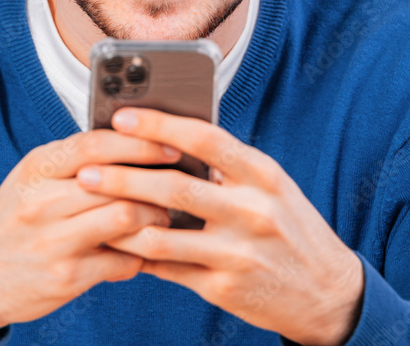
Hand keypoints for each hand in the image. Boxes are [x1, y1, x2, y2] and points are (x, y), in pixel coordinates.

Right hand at [0, 128, 179, 340]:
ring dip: (154, 219)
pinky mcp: (65, 278)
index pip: (96, 145)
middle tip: (177, 186)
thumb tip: (131, 143)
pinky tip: (140, 252)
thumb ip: (73, 163)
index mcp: (36, 169)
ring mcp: (53, 242)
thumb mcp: (30, 180)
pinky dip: (139, 256)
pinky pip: (121, 261)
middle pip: (118, 183)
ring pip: (126, 219)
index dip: (140, 144)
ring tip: (162, 219)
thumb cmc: (10, 222)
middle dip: (156, 185)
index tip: (170, 146)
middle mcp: (42, 202)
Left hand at [74, 107, 364, 345]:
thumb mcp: (270, 187)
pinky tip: (115, 244)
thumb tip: (166, 138)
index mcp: (262, 175)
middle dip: (123, 178)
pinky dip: (138, 255)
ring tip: (89, 210)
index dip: (159, 125)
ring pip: (163, 236)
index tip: (120, 117)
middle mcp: (253, 212)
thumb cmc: (288, 226)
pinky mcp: (225, 289)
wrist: (325, 293)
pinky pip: (169, 269)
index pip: (205, 139)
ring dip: (121, 222)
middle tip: (84, 171)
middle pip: (175, 188)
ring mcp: (238, 254)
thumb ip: (226, 166)